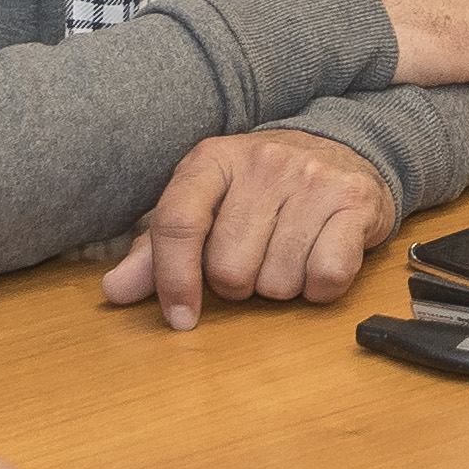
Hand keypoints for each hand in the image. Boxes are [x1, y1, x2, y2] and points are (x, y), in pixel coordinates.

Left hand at [100, 127, 395, 328]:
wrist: (343, 150)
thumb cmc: (262, 191)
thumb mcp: (207, 206)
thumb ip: (157, 250)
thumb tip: (115, 292)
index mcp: (212, 160)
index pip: (178, 223)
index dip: (173, 279)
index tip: (180, 318)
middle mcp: (262, 162)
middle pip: (228, 268)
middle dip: (237, 284)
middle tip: (254, 260)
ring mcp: (311, 180)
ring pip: (277, 282)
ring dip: (279, 287)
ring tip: (288, 256)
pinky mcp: (354, 202)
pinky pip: (326, 277)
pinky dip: (319, 288)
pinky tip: (318, 261)